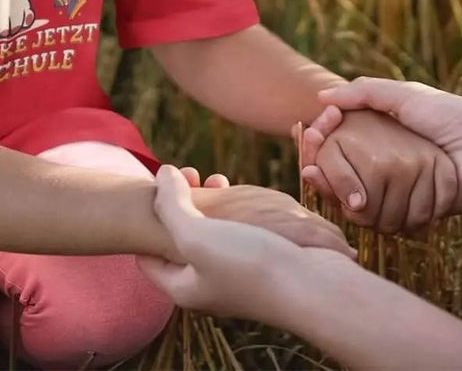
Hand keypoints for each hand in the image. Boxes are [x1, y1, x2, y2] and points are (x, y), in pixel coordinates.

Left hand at [138, 165, 355, 320]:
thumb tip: (162, 176)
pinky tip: (245, 194)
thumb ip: (170, 205)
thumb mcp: (196, 235)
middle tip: (193, 174)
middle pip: (180, 241)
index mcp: (183, 287)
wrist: (314, 285)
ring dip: (209, 203)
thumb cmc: (249, 265)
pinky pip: (238, 233)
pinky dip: (235, 211)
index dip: (147, 219)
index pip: (147, 257)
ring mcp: (235, 274)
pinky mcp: (261, 263)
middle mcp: (206, 284)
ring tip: (218, 179)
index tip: (160, 187)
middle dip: (180, 204)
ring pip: (211, 233)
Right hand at [301, 78, 461, 218]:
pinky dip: (357, 206)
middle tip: (306, 161)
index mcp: (388, 135)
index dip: (323, 136)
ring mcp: (398, 190)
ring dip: (333, 188)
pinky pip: (375, 214)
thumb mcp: (406, 96)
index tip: (306, 130)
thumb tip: (321, 97)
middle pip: (344, 169)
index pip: (344, 138)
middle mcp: (390, 164)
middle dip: (321, 165)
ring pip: (354, 193)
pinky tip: (341, 198)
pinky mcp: (407, 212)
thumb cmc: (455, 120)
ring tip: (316, 177)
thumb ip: (365, 93)